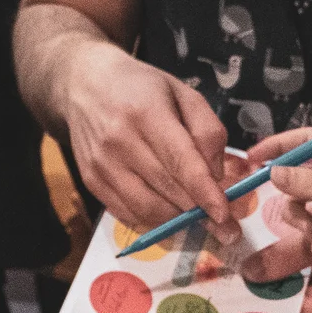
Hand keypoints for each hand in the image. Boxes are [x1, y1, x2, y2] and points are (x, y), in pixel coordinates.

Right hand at [63, 40, 234, 237]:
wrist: (85, 85)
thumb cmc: (142, 87)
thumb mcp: (184, 94)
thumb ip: (208, 131)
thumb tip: (216, 176)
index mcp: (146, 113)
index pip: (179, 161)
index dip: (204, 192)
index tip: (223, 214)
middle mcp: (119, 141)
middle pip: (166, 189)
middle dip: (199, 212)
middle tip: (225, 227)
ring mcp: (101, 164)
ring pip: (147, 209)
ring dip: (177, 220)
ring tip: (195, 216)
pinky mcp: (91, 181)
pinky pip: (127, 214)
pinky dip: (152, 221)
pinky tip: (167, 211)